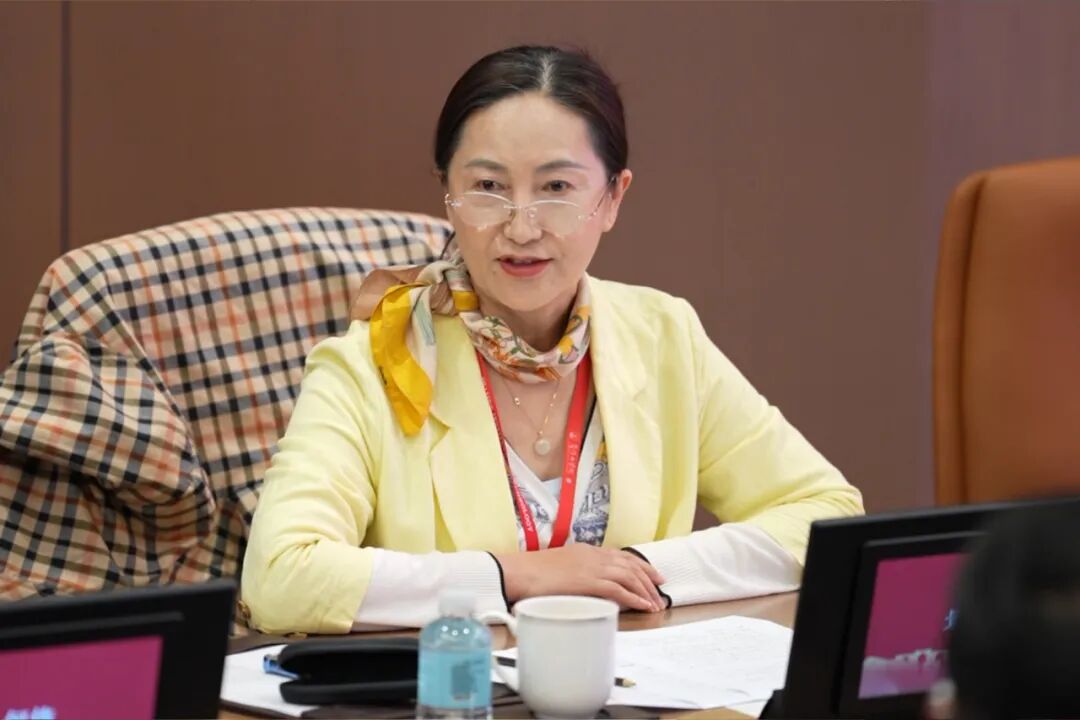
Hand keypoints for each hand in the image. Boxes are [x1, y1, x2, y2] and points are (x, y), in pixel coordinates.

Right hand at [494, 544, 666, 611]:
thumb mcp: (557, 567)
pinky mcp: (589, 582)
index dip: (638, 564)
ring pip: (629, 576)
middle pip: (629, 564)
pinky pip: (620, 589)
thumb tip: (583, 585)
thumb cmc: (530, 573)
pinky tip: (643, 605)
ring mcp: (592, 567)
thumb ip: (574, 572)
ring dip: (645, 590)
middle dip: (648, 577)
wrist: (518, 572)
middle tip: (660, 588)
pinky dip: (635, 597)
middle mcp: (592, 556)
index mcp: (585, 550)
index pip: (619, 555)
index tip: (651, 573)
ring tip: (655, 603)